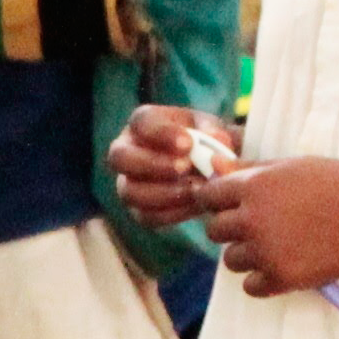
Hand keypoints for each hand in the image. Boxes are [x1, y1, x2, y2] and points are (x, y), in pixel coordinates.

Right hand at [106, 104, 240, 229]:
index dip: (161, 134)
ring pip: (130, 192)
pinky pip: (145, 216)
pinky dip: (171, 213)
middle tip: (185, 167)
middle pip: (119, 157)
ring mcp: (127, 182)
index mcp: (143, 122)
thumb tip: (218, 139)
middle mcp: (126, 150)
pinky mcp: (137, 209)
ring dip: (163, 193)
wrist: (208, 170)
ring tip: (195, 190)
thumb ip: (215, 132)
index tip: (188, 144)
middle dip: (153, 164)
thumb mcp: (213, 130)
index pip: (141, 122)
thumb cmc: (204, 141)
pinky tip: (194, 205)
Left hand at [202, 156, 338, 296]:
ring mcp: (266, 251)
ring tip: (277, 246)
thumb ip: (251, 170)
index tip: (236, 205)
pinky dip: (262, 280)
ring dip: (247, 255)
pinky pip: (250, 287)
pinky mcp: (282, 278)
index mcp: (254, 186)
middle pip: (214, 231)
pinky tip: (283, 265)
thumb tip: (212, 166)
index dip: (220, 201)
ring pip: (230, 260)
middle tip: (261, 227)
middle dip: (232, 229)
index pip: (209, 196)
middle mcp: (253, 218)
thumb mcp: (294, 167)